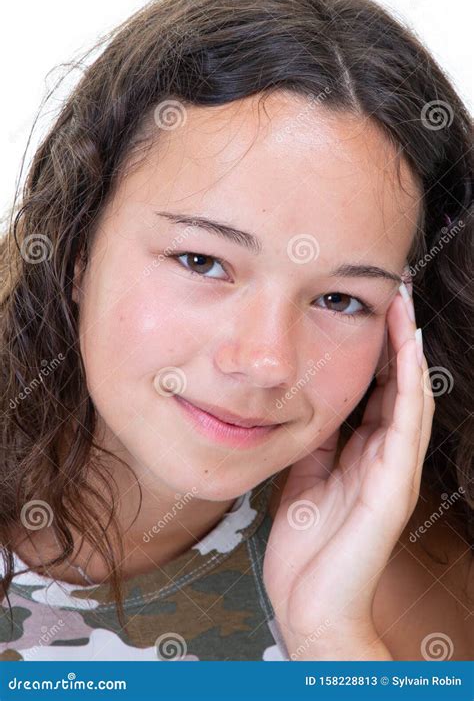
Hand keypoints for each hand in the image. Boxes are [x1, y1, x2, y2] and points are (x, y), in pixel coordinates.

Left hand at [262, 283, 434, 659]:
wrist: (309, 604)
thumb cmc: (307, 547)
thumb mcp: (304, 476)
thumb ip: (314, 441)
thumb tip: (304, 399)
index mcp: (362, 453)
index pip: (375, 389)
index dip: (374, 349)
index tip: (363, 308)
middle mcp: (384, 456)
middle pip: (396, 384)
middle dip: (395, 338)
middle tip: (390, 291)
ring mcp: (394, 469)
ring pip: (409, 395)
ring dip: (408, 349)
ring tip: (402, 305)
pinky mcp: (393, 485)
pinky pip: (406, 424)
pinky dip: (409, 383)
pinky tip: (408, 348)